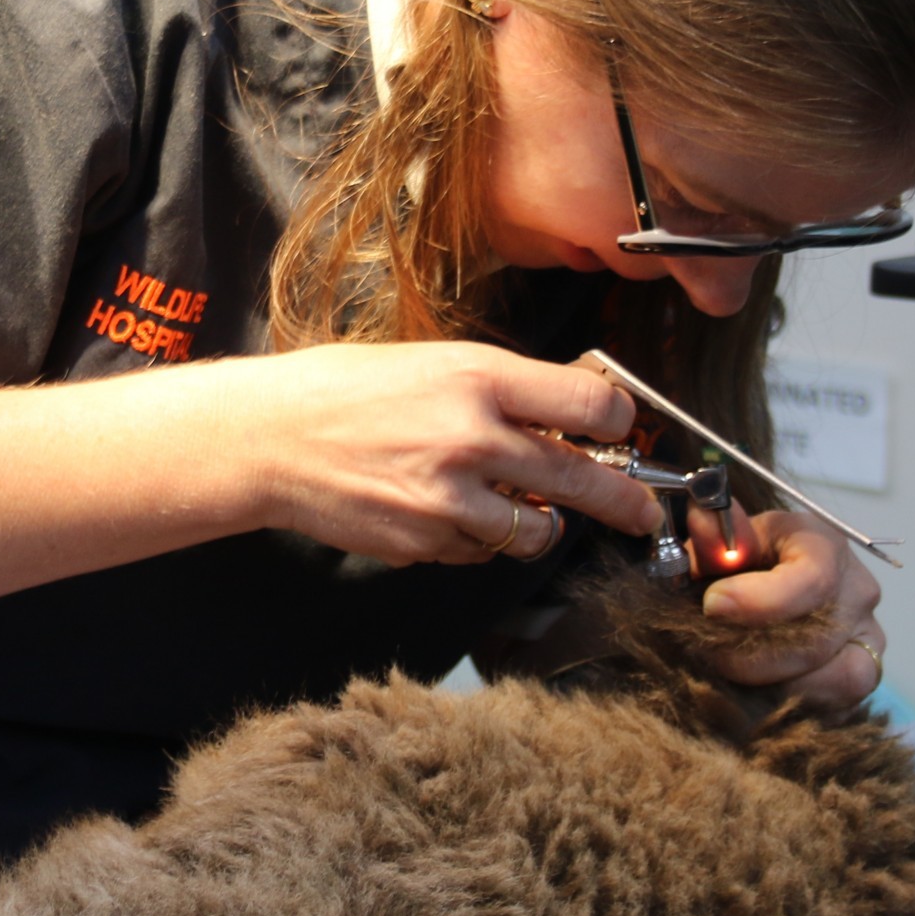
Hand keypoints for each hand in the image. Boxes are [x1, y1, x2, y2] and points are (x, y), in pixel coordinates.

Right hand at [219, 344, 663, 565]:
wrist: (270, 438)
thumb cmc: (347, 390)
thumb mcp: (434, 362)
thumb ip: (503, 389)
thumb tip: (571, 412)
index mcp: (479, 377)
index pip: (591, 406)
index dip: (618, 424)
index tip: (620, 434)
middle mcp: (473, 437)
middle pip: (584, 480)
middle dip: (626, 503)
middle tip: (643, 514)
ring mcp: (449, 498)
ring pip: (539, 533)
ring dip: (540, 525)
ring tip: (517, 508)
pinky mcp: (425, 542)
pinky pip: (481, 553)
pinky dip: (478, 541)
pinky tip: (445, 512)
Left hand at [687, 508, 887, 711]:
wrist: (776, 582)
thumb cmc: (749, 560)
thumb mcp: (729, 540)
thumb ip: (714, 538)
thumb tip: (702, 525)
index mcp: (827, 547)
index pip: (812, 580)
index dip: (758, 601)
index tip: (711, 605)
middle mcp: (859, 594)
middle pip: (816, 641)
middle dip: (751, 655)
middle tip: (705, 652)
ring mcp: (869, 639)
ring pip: (835, 681)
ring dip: (773, 687)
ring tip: (727, 676)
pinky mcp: (865, 678)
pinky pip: (838, 708)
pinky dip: (793, 708)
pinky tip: (754, 695)